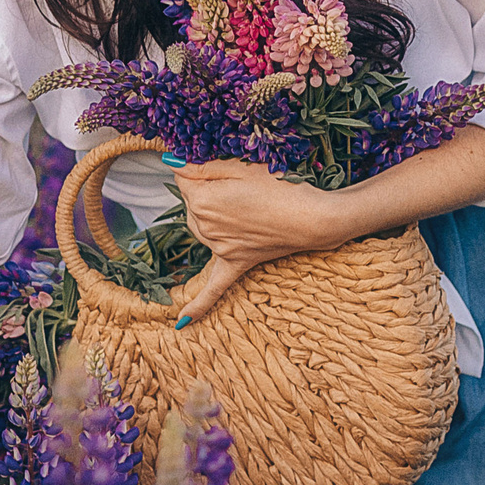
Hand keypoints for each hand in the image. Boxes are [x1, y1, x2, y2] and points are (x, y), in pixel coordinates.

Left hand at [168, 158, 351, 327]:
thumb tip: (171, 161)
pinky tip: (181, 322)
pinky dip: (197, 305)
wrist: (314, 218)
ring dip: (212, 215)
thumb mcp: (241, 166)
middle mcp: (205, 227)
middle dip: (208, 189)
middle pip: (191, 202)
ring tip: (244, 205)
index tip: (222, 165)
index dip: (202, 168)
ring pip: (200, 226)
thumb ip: (202, 165)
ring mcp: (219, 248)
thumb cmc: (281, 187)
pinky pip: (213, 288)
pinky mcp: (235, 263)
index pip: (184, 177)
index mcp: (202, 201)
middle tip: (241, 184)